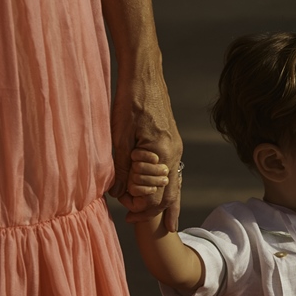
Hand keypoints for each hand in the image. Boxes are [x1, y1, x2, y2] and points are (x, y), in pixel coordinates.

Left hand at [109, 60, 182, 229]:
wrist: (145, 73)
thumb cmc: (130, 100)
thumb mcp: (120, 136)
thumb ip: (122, 167)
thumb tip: (119, 193)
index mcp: (163, 154)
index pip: (156, 196)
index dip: (141, 208)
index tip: (125, 213)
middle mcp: (174, 154)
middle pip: (170, 195)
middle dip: (153, 210)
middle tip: (135, 219)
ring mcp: (176, 148)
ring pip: (175, 184)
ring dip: (166, 202)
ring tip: (166, 221)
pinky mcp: (172, 141)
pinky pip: (173, 171)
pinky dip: (169, 187)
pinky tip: (166, 192)